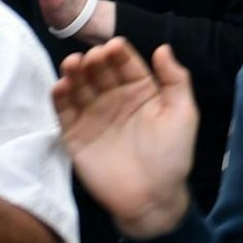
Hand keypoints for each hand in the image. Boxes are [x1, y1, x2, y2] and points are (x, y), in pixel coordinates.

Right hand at [52, 40, 197, 240]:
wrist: (152, 197)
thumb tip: (162, 48)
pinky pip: (64, 114)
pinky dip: (60, 99)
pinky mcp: (75, 137)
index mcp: (142, 91)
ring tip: (72, 64)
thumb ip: (175, 80)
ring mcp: (94, 117)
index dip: (120, 54)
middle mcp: (115, 100)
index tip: (114, 46)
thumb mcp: (182, 113)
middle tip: (91, 56)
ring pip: (80, 89)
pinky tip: (60, 87)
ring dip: (74, 74)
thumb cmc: (172, 154)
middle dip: (95, 61)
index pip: (127, 65)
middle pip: (100, 73)